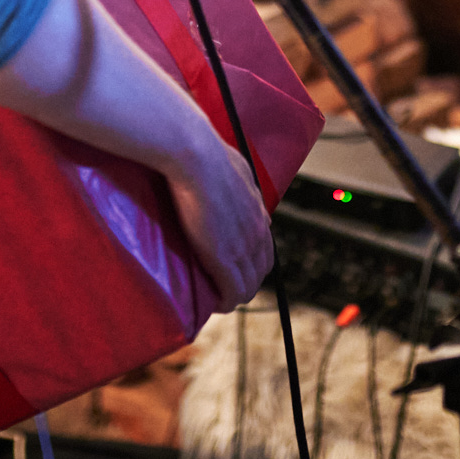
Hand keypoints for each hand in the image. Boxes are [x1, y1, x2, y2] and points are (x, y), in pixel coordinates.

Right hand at [162, 137, 271, 308]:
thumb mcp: (234, 166)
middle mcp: (257, 231)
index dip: (249, 262)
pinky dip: (225, 302)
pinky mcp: (223, 257)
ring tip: (216, 299)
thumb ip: (239, 180)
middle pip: (260, 271)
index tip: (231, 267)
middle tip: (221, 285)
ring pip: (249, 286)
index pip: (264, 249)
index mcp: (258, 211)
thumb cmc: (207, 152)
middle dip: (244, 282)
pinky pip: (232, 292)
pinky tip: (213, 305)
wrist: (195, 155)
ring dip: (234, 295)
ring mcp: (242, 246)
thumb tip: (235, 179)